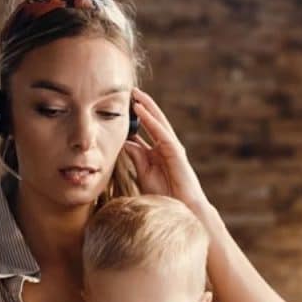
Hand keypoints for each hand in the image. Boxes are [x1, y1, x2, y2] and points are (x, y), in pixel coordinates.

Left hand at [122, 88, 208, 208]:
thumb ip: (137, 157)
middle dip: (141, 106)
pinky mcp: (176, 152)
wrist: (182, 210)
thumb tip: (125, 142)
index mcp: (157, 153)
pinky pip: (162, 133)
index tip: (120, 108)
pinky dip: (151, 121)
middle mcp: (165, 147)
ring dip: (146, 107)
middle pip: (152, 122)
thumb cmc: (164, 197)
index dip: (133, 120)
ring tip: (134, 94)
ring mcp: (172, 148)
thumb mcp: (144, 173)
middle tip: (129, 92)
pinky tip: (140, 110)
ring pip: (158, 123)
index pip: (144, 132)